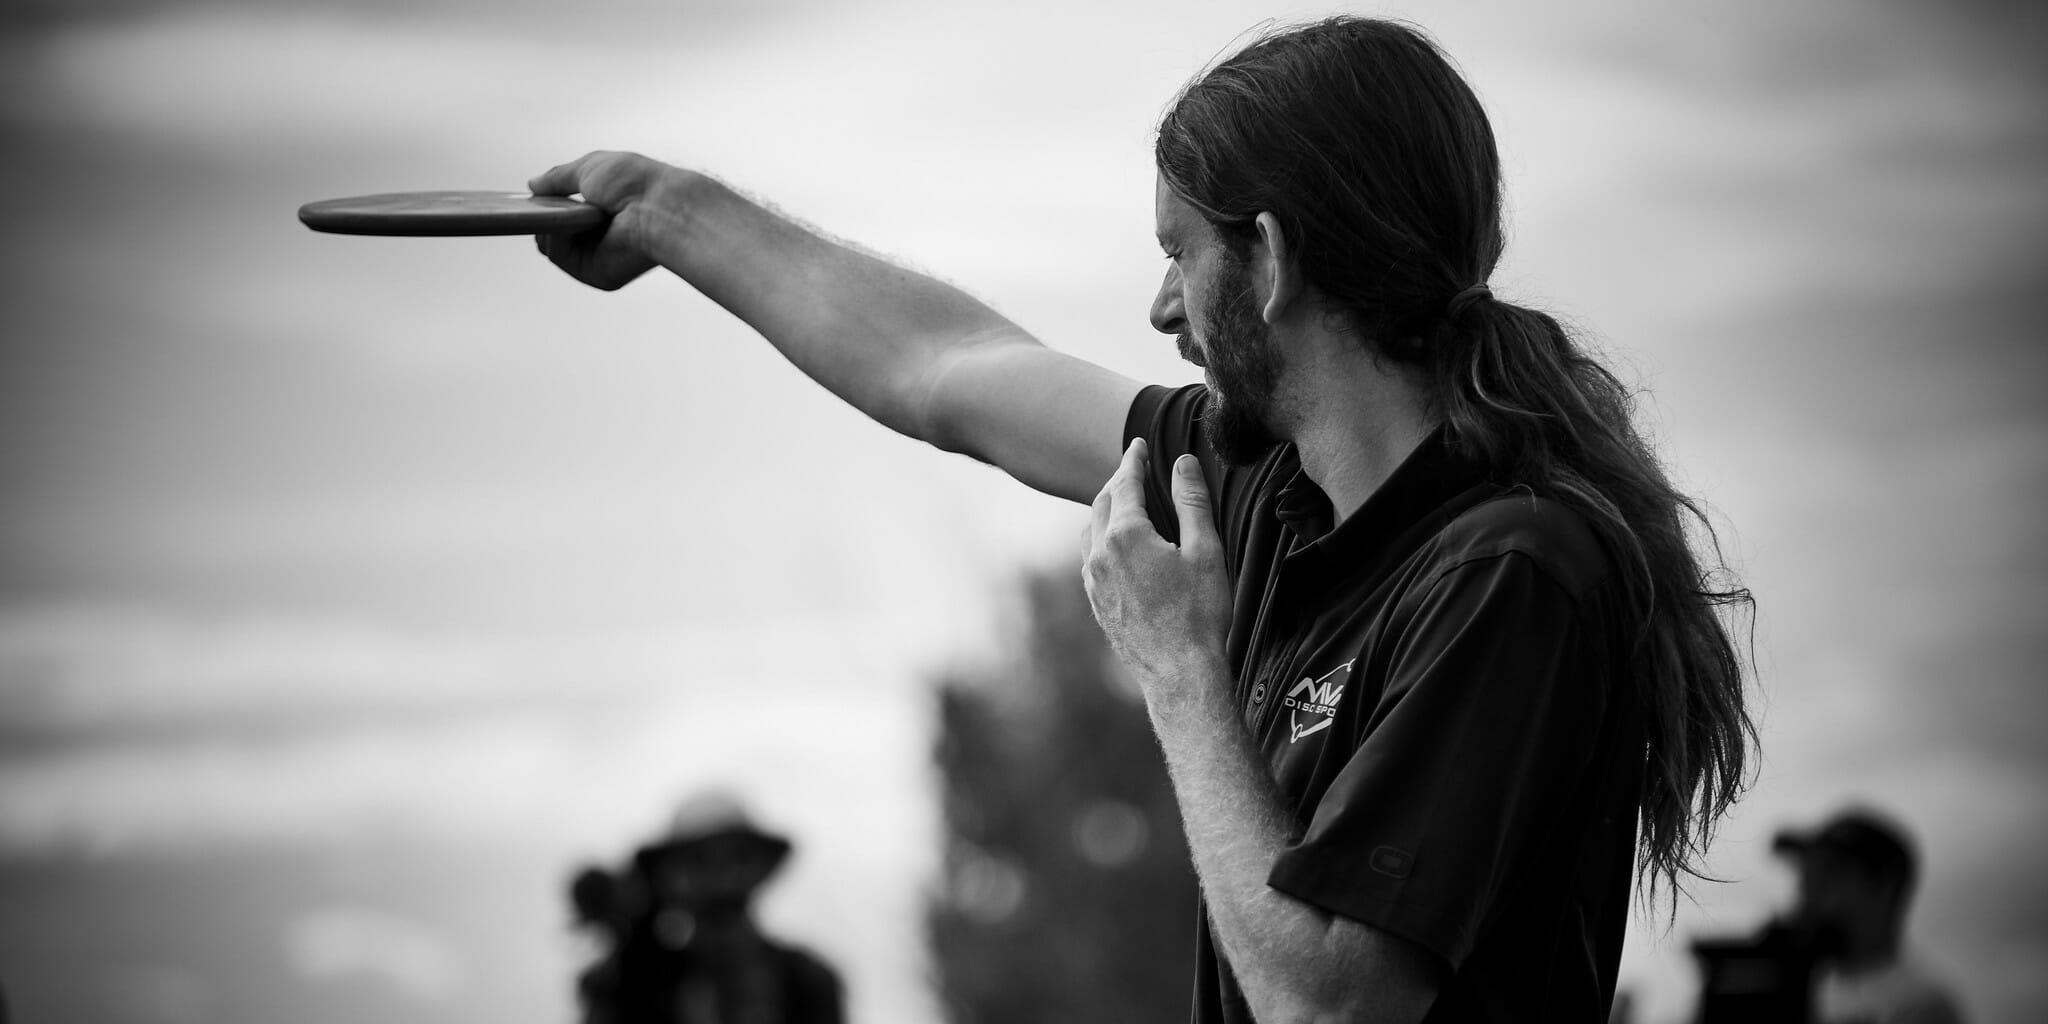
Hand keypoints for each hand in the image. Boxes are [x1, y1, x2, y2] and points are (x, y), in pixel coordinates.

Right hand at [528, 151, 676, 290]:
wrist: (658, 207)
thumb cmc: (635, 182)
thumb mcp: (590, 168)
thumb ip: (559, 177)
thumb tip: (533, 184)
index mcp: (603, 210)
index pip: (564, 212)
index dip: (546, 205)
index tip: (530, 198)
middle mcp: (600, 235)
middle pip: (552, 231)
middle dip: (541, 215)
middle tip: (543, 204)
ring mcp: (597, 256)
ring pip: (550, 244)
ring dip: (549, 224)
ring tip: (568, 211)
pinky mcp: (596, 273)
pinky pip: (559, 257)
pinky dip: (556, 238)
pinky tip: (570, 224)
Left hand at [1083, 438, 1231, 705]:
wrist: (1180, 674)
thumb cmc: (1200, 613)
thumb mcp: (1205, 551)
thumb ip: (1191, 502)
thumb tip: (1181, 462)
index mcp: (1126, 536)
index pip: (1125, 483)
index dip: (1133, 460)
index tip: (1138, 445)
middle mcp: (1100, 554)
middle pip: (1103, 503)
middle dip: (1119, 481)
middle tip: (1134, 467)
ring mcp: (1093, 581)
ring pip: (1091, 530)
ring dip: (1106, 509)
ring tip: (1125, 500)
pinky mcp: (1095, 602)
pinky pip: (1091, 556)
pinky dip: (1102, 537)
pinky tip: (1117, 543)